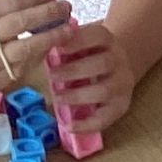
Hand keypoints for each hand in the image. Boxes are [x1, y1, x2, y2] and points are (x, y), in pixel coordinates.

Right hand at [0, 0, 71, 113]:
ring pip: (28, 46)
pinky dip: (36, 58)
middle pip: (23, 21)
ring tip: (68, 28)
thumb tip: (22, 7)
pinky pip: (21, 68)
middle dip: (49, 12)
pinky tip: (48, 50)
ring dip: (52, 36)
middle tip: (67, 6)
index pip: (10, 1)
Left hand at [41, 21, 133, 138]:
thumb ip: (65, 44)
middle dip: (75, 70)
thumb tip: (39, 48)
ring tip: (57, 98)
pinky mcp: (121, 105)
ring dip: (78, 95)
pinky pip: (106, 117)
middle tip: (51, 76)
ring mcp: (122, 84)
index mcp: (108, 40)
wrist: (117, 66)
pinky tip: (69, 126)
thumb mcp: (81, 42)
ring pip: (105, 90)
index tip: (57, 47)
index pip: (97, 36)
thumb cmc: (89, 54)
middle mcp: (119, 60)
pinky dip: (87, 124)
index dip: (78, 41)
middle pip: (103, 63)